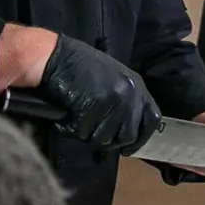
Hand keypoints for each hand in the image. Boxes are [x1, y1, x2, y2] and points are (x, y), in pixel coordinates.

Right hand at [34, 35, 160, 152]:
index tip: (127, 149)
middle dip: (108, 140)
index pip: (151, 120)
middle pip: (127, 135)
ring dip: (87, 133)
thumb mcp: (112, 79)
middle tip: (91, 131)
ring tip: (76, 116)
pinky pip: (83, 133)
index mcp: (137, 85)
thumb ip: (124, 102)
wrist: (53, 56)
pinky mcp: (93, 107)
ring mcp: (112, 100)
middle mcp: (129, 93)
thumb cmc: (78, 67)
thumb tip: (124, 132)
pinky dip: (70, 128)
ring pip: (104, 138)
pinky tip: (65, 115)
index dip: (140, 139)